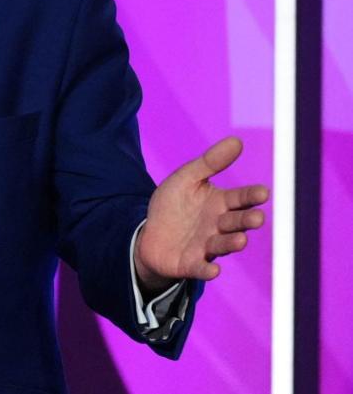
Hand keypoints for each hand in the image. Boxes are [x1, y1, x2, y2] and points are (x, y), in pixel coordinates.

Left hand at [134, 137, 268, 293]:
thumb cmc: (174, 205)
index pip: (240, 198)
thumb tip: (237, 140)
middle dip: (247, 220)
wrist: (150, 234)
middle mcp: (218, 226)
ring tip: (240, 240)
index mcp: (220, 203)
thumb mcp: (186, 178)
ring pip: (222, 244)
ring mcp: (206, 246)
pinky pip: (201, 268)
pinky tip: (213, 270)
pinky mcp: (191, 263)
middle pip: (236, 222)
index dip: (251, 196)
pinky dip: (207, 270)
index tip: (262, 192)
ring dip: (232, 243)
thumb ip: (210, 162)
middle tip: (257, 217)